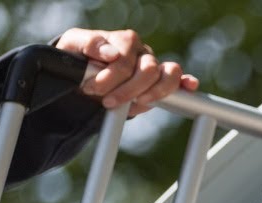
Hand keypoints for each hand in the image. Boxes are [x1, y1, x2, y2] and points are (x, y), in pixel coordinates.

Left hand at [55, 28, 198, 116]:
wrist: (81, 73)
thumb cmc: (77, 57)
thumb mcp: (72, 45)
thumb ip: (89, 44)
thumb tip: (111, 53)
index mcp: (124, 40)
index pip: (125, 59)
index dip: (109, 76)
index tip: (90, 87)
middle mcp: (143, 52)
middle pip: (148, 70)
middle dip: (127, 89)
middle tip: (107, 101)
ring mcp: (154, 67)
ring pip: (167, 76)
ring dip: (153, 93)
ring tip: (135, 103)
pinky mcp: (161, 82)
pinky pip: (178, 79)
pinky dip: (186, 84)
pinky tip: (189, 87)